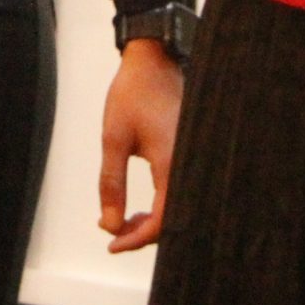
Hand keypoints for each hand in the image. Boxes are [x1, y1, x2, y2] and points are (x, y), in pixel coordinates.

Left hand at [98, 37, 183, 253]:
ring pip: (178, 207)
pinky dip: (162, 206)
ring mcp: (193, 159)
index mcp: (172, 163)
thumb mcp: (114, 139)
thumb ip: (111, 185)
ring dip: (153, 221)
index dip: (136, 239)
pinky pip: (180, 192)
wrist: (155, 60)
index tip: (112, 245)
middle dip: (143, 234)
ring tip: (123, 220)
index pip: (161, 221)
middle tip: (114, 233)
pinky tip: (141, 207)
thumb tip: (110, 225)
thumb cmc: (133, 94)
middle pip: (174, 220)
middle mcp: (189, 165)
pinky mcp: (191, 155)